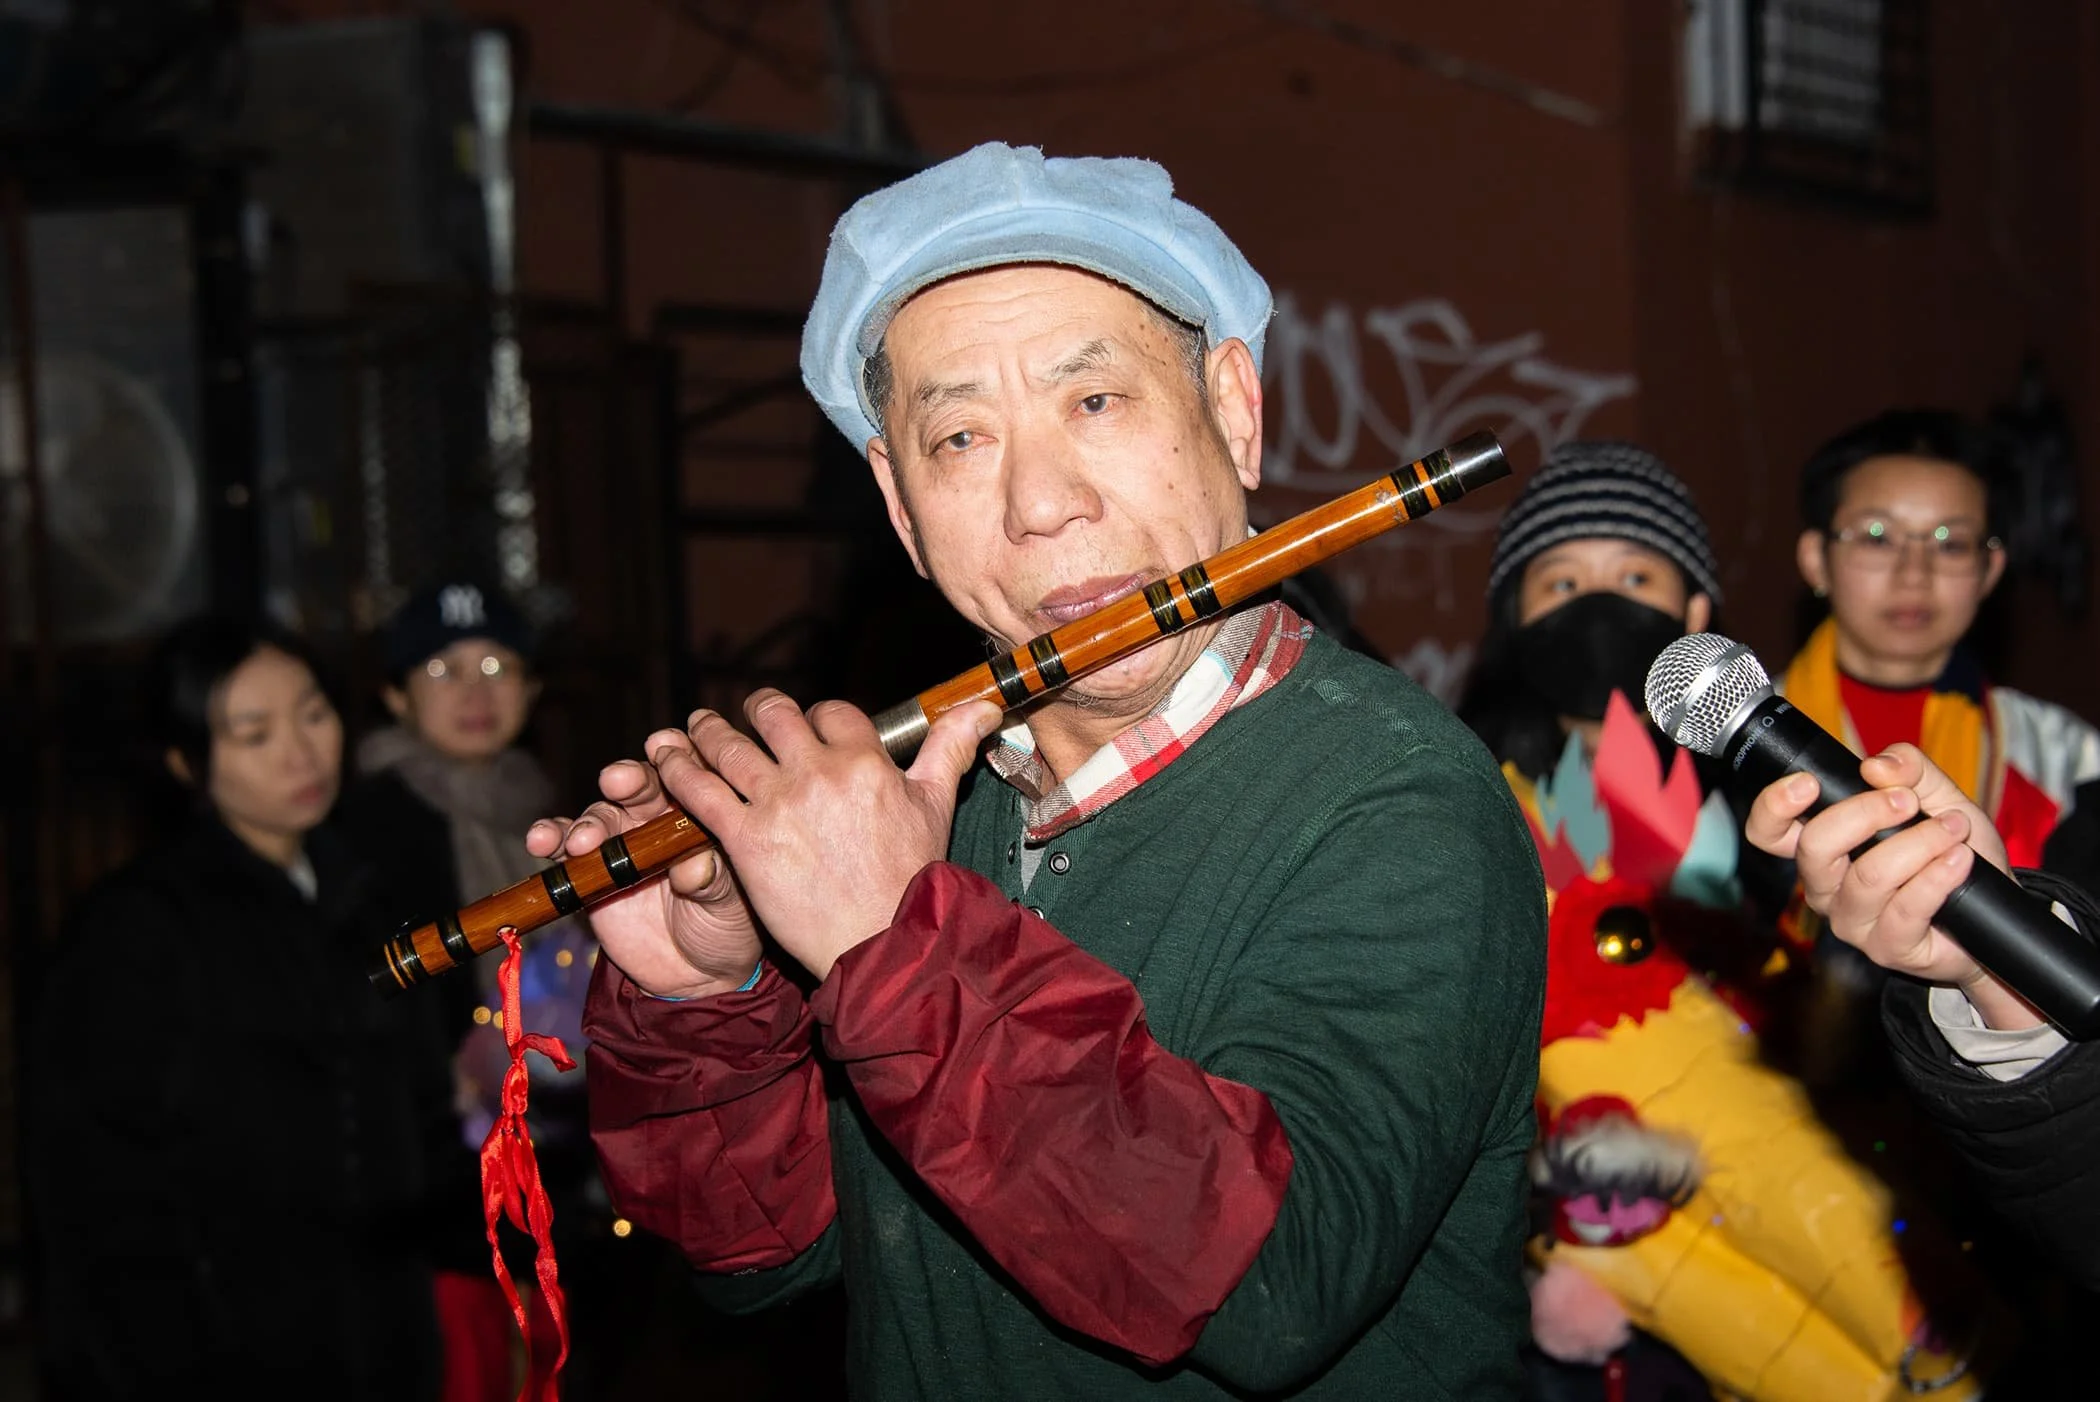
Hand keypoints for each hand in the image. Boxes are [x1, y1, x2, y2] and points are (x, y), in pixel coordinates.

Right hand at [525, 728, 761, 1000]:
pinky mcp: (588, 870)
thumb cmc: (727, 926)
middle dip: (629, 778)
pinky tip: (542, 840)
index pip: (690, 772)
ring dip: (589, 822)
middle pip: (641, 785)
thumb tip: (694, 866)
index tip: (667, 746)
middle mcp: (658, 817)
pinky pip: (563, 847)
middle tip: (619, 781)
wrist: (696, 974)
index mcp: (701, 813)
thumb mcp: (731, 904)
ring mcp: (620, 841)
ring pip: (601, 815)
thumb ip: (714, 881)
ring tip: (583, 841)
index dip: (678, 754)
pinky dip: (550, 838)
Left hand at [660, 690, 1000, 981]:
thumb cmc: (911, 879)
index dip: (815, 716)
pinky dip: (676, 770)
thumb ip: (950, 747)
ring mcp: (776, 803)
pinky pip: (698, 791)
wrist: (882, 941)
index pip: (828, 712)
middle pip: (772, 715)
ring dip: (705, 731)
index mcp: (864, 760)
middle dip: (756, 710)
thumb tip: (986, 707)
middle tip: (743, 716)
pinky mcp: (742, 839)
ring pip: (727, 746)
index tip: (807, 727)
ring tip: (693, 727)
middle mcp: (817, 772)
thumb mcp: (936, 804)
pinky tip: (664, 760)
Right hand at [1744, 743, 2040, 1028]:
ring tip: (1954, 829)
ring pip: (1869, 876)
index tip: (1809, 783)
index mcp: (1822, 847)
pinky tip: (1959, 860)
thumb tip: (1877, 766)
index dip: (1773, 807)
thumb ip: (1910, 770)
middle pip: (1814, 848)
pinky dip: (1939, 877)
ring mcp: (1852, 921)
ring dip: (1920, 843)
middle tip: (1908, 801)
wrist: (1996, 911)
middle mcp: (1825, 886)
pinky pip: (1906, 909)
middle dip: (1866, 813)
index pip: (1768, 832)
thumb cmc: (1953, 850)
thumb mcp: (1938, 796)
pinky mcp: (1887, 948)